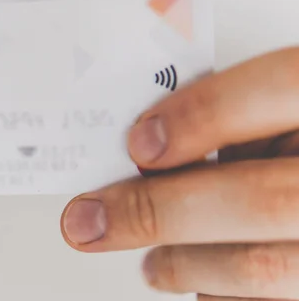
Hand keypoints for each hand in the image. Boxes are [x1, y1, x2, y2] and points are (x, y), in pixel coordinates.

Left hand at [60, 47, 298, 299]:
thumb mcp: (288, 111)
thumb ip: (241, 120)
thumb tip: (151, 151)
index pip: (282, 88)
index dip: (205, 114)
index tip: (138, 143)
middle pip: (261, 199)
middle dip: (157, 213)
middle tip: (88, 221)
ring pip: (265, 267)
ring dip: (186, 266)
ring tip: (152, 263)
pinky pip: (270, 299)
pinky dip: (222, 294)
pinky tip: (205, 282)